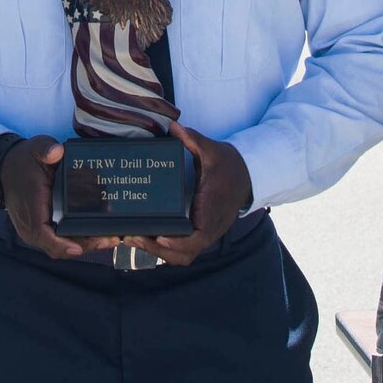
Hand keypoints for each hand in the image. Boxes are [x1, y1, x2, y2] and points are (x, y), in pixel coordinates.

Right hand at [0, 135, 120, 259]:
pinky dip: (77, 242)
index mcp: (31, 207)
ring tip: (109, 239)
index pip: (43, 233)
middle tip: (109, 239)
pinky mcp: (40, 231)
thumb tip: (57, 152)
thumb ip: (46, 149)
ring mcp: (34, 232)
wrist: (6, 168)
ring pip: (59, 248)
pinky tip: (96, 236)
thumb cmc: (24, 161)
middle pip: (57, 247)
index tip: (78, 247)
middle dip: (84, 246)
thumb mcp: (36, 148)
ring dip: (83, 246)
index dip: (61, 244)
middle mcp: (30, 226)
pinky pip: (58, 243)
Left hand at [125, 124, 252, 266]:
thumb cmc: (229, 165)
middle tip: (133, 237)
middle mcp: (210, 226)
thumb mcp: (212, 150)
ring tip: (135, 239)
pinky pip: (184, 251)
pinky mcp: (202, 234)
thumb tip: (174, 127)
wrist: (248, 175)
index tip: (161, 237)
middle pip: (186, 253)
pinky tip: (147, 240)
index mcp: (212, 208)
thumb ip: (193, 140)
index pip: (198, 235)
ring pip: (184, 256)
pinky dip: (167, 251)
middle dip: (159, 250)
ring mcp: (207, 233)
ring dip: (160, 253)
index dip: (179, 242)